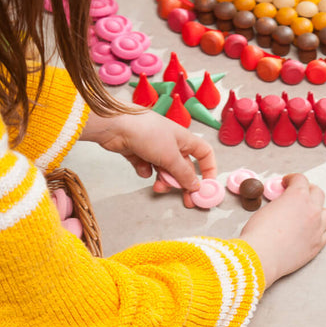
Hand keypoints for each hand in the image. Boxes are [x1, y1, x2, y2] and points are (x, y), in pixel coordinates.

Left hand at [80, 111, 216, 206]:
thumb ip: (184, 174)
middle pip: (183, 168)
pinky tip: (141, 167)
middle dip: (183, 183)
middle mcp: (171, 144)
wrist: (116, 126)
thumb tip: (195, 186)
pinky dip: (145, 170)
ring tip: (157, 186)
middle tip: (186, 200)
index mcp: (184, 140)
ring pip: (165, 170)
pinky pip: (147, 167)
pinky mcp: (138, 152)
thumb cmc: (147, 133)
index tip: (206, 185)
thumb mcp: (171, 157)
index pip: (204, 154)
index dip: (208, 169)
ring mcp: (154, 148)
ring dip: (163, 181)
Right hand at [238, 174, 325, 287]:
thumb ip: (280, 204)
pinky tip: (310, 231)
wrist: (261, 256)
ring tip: (307, 213)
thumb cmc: (259, 234)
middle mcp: (312, 210)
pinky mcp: (318, 244)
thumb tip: (283, 206)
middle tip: (300, 194)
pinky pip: (325, 233)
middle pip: (317, 193)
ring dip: (318, 210)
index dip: (292, 179)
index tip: (288, 182)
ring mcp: (318, 227)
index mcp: (298, 197)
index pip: (300, 179)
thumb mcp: (266, 209)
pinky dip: (319, 230)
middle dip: (308, 191)